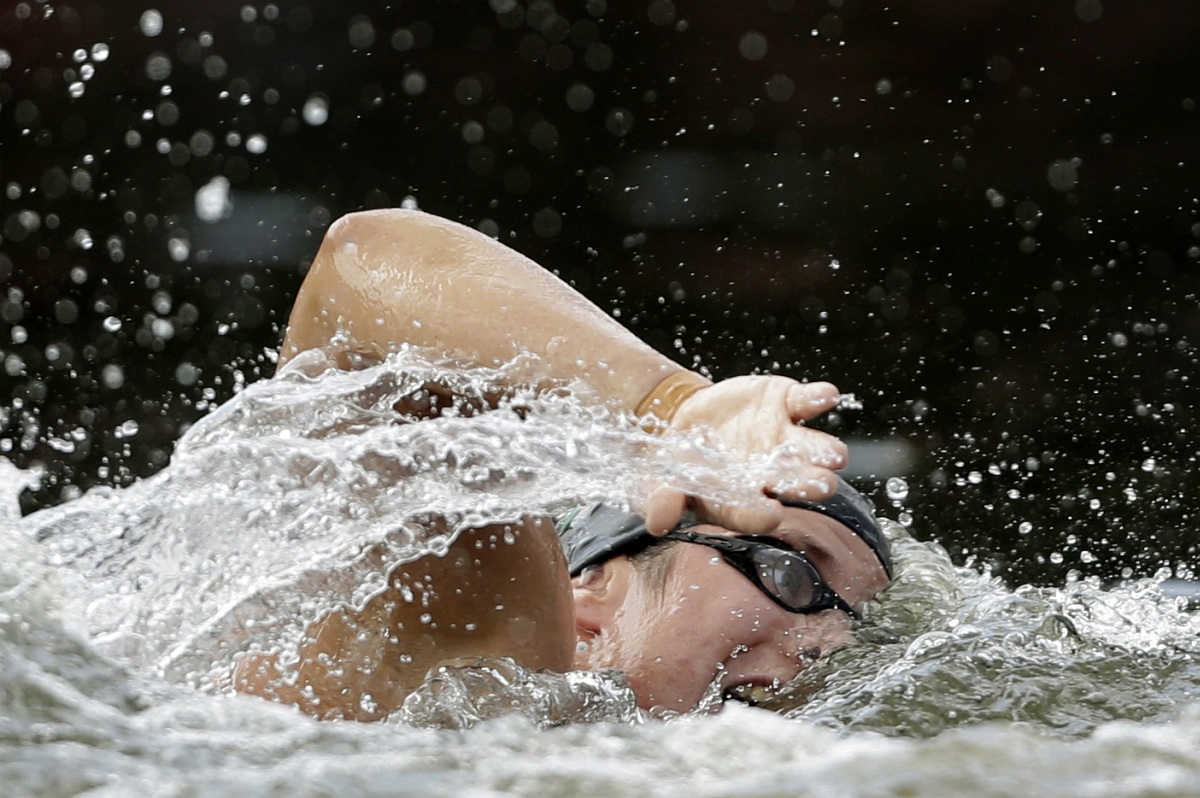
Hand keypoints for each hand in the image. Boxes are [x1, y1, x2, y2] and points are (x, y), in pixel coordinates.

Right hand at [642, 377, 847, 534]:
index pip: (755, 513)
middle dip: (810, 484)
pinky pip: (807, 401)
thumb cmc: (680, 463)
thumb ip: (664, 499)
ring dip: (824, 450)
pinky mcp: (786, 403)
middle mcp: (773, 473)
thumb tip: (657, 523)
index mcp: (745, 500)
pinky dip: (818, 398)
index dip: (762, 513)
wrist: (688, 420)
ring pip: (813, 447)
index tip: (770, 513)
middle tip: (822, 486)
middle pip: (796, 483)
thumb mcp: (663, 480)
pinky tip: (826, 397)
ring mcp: (784, 437)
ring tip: (835, 454)